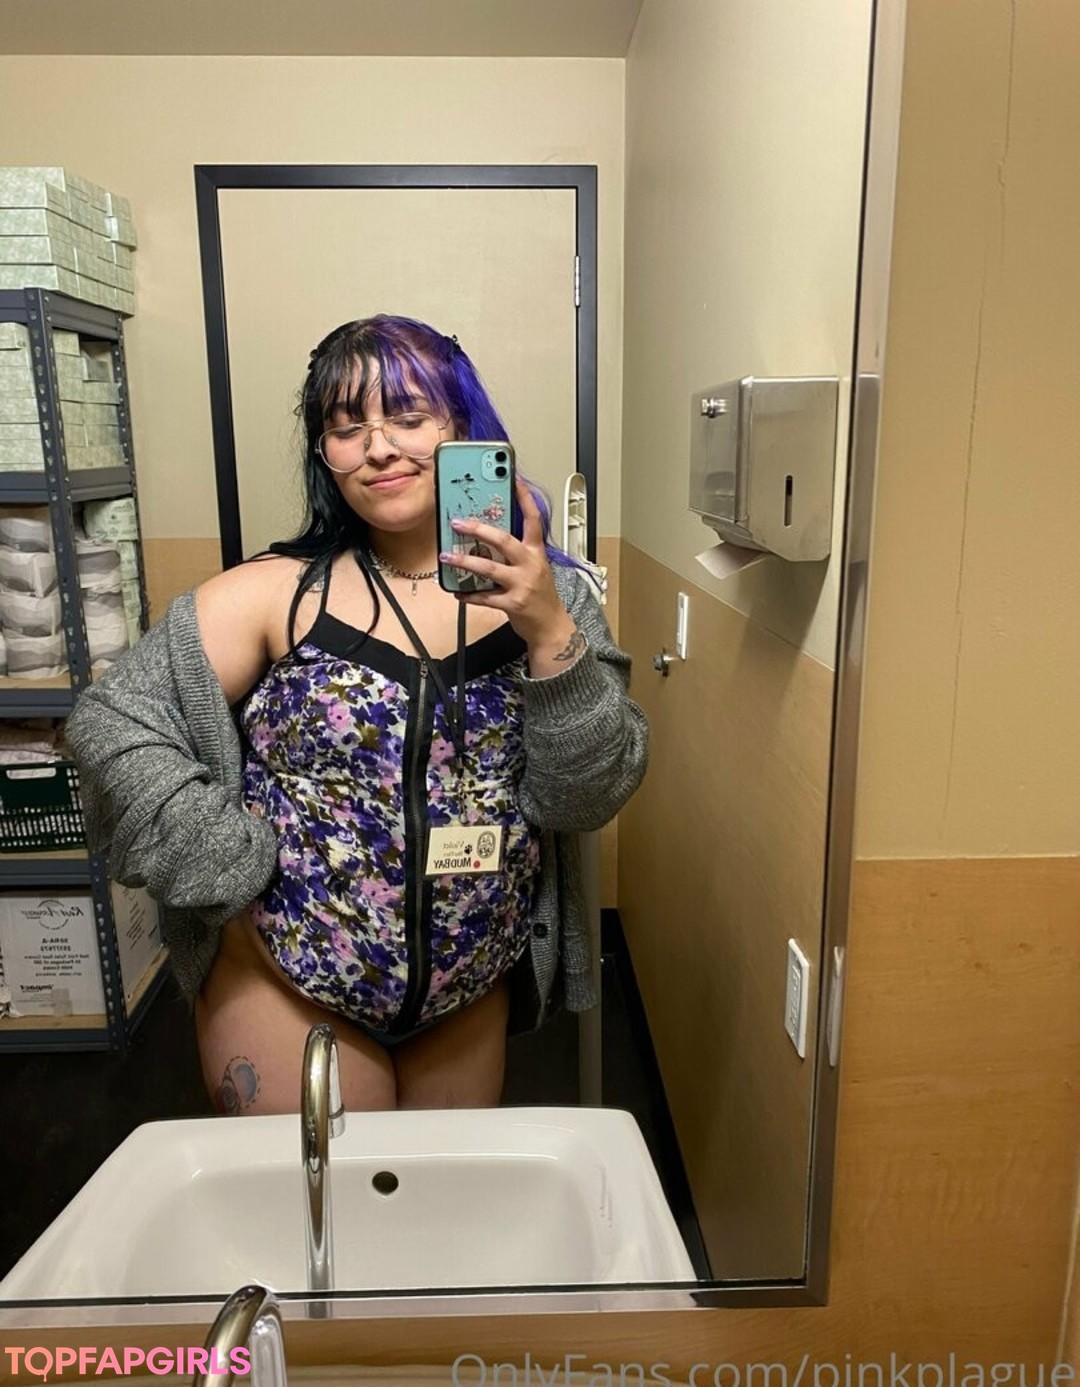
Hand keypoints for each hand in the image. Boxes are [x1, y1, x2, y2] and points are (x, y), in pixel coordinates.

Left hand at [440, 478, 579, 671]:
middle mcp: (531, 565)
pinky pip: (485, 597)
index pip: (533, 519)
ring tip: (447, 556)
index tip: (513, 478)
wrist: (551, 626)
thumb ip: (518, 552)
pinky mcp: (513, 604)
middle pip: (504, 540)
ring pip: (490, 568)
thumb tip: (489, 537)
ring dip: (465, 561)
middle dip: (479, 530)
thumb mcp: (536, 567)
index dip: (523, 498)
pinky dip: (468, 594)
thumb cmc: (541, 595)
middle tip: (458, 523)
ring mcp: (522, 585)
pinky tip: (456, 591)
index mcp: (537, 552)